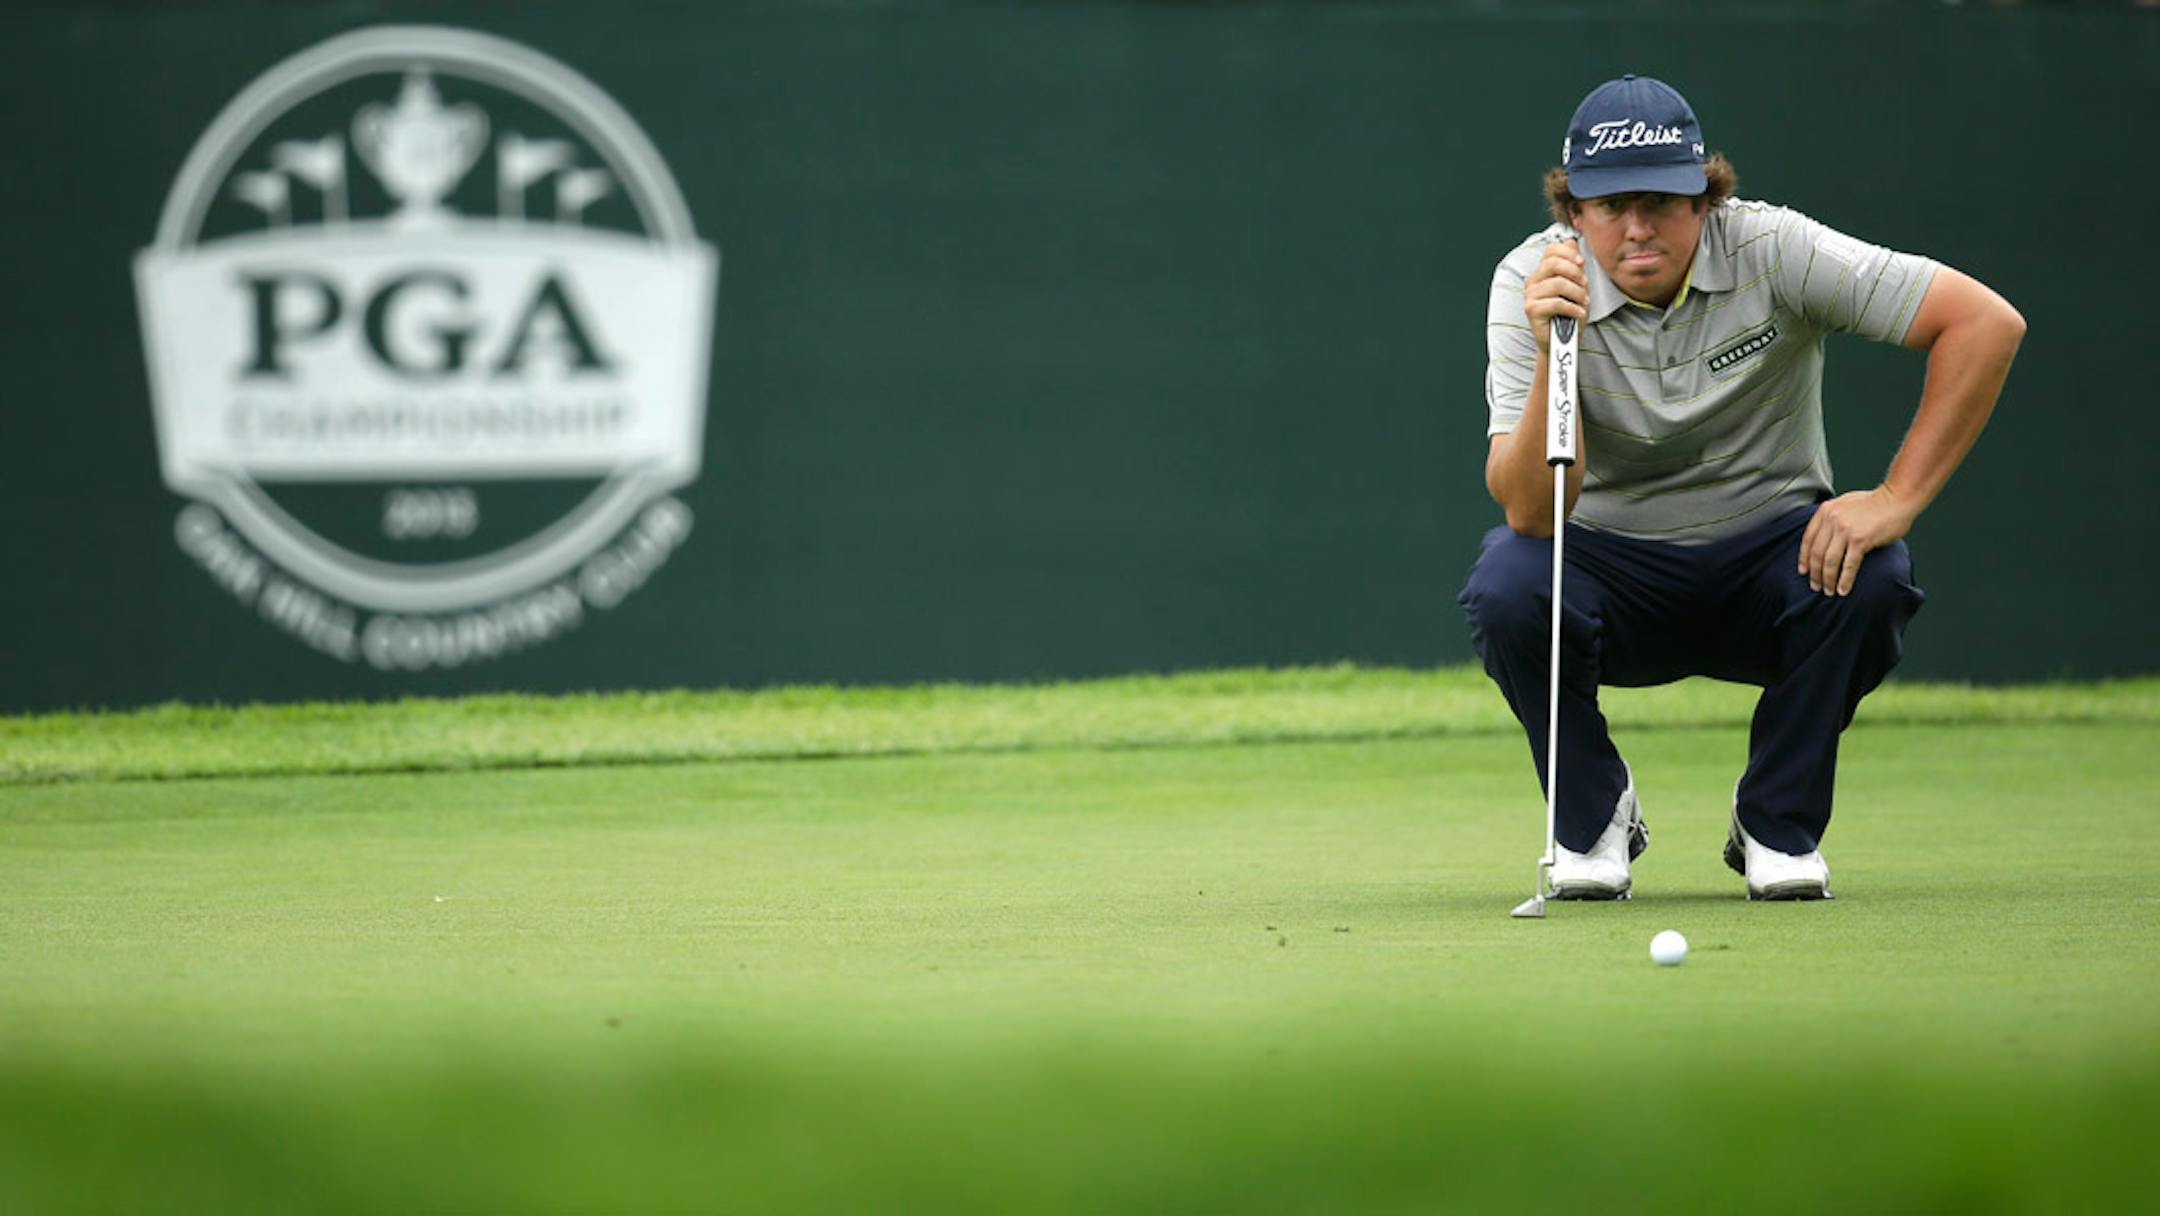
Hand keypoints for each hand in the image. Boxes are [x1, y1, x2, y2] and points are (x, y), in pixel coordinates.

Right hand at [1523, 240, 1587, 349]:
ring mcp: (1530, 295)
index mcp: (1542, 273)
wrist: (1562, 342)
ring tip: (1583, 302)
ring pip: (1558, 283)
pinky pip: (1556, 302)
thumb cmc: (1569, 315)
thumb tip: (1571, 241)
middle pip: (1554, 263)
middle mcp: (1533, 282)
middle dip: (1575, 272)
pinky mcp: (1531, 310)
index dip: (1568, 252)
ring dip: (1577, 293)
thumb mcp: (1576, 287)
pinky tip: (1578, 313)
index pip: (1551, 250)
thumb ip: (1573, 266)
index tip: (1582, 262)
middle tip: (1585, 285)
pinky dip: (1573, 308)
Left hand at [1799, 487, 1918, 595]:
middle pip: (1816, 553)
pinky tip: (1843, 590)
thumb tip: (1823, 538)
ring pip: (1829, 562)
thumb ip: (1832, 518)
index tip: (1803, 571)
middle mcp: (1832, 520)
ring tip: (1828, 591)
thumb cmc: (1874, 503)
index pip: (1807, 539)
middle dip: (1814, 573)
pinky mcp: (1860, 540)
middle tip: (1815, 586)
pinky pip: (1848, 565)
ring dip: (1827, 580)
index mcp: (1825, 511)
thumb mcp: (1844, 504)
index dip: (1804, 558)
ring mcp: (1845, 530)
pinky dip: (1844, 580)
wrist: (1897, 498)